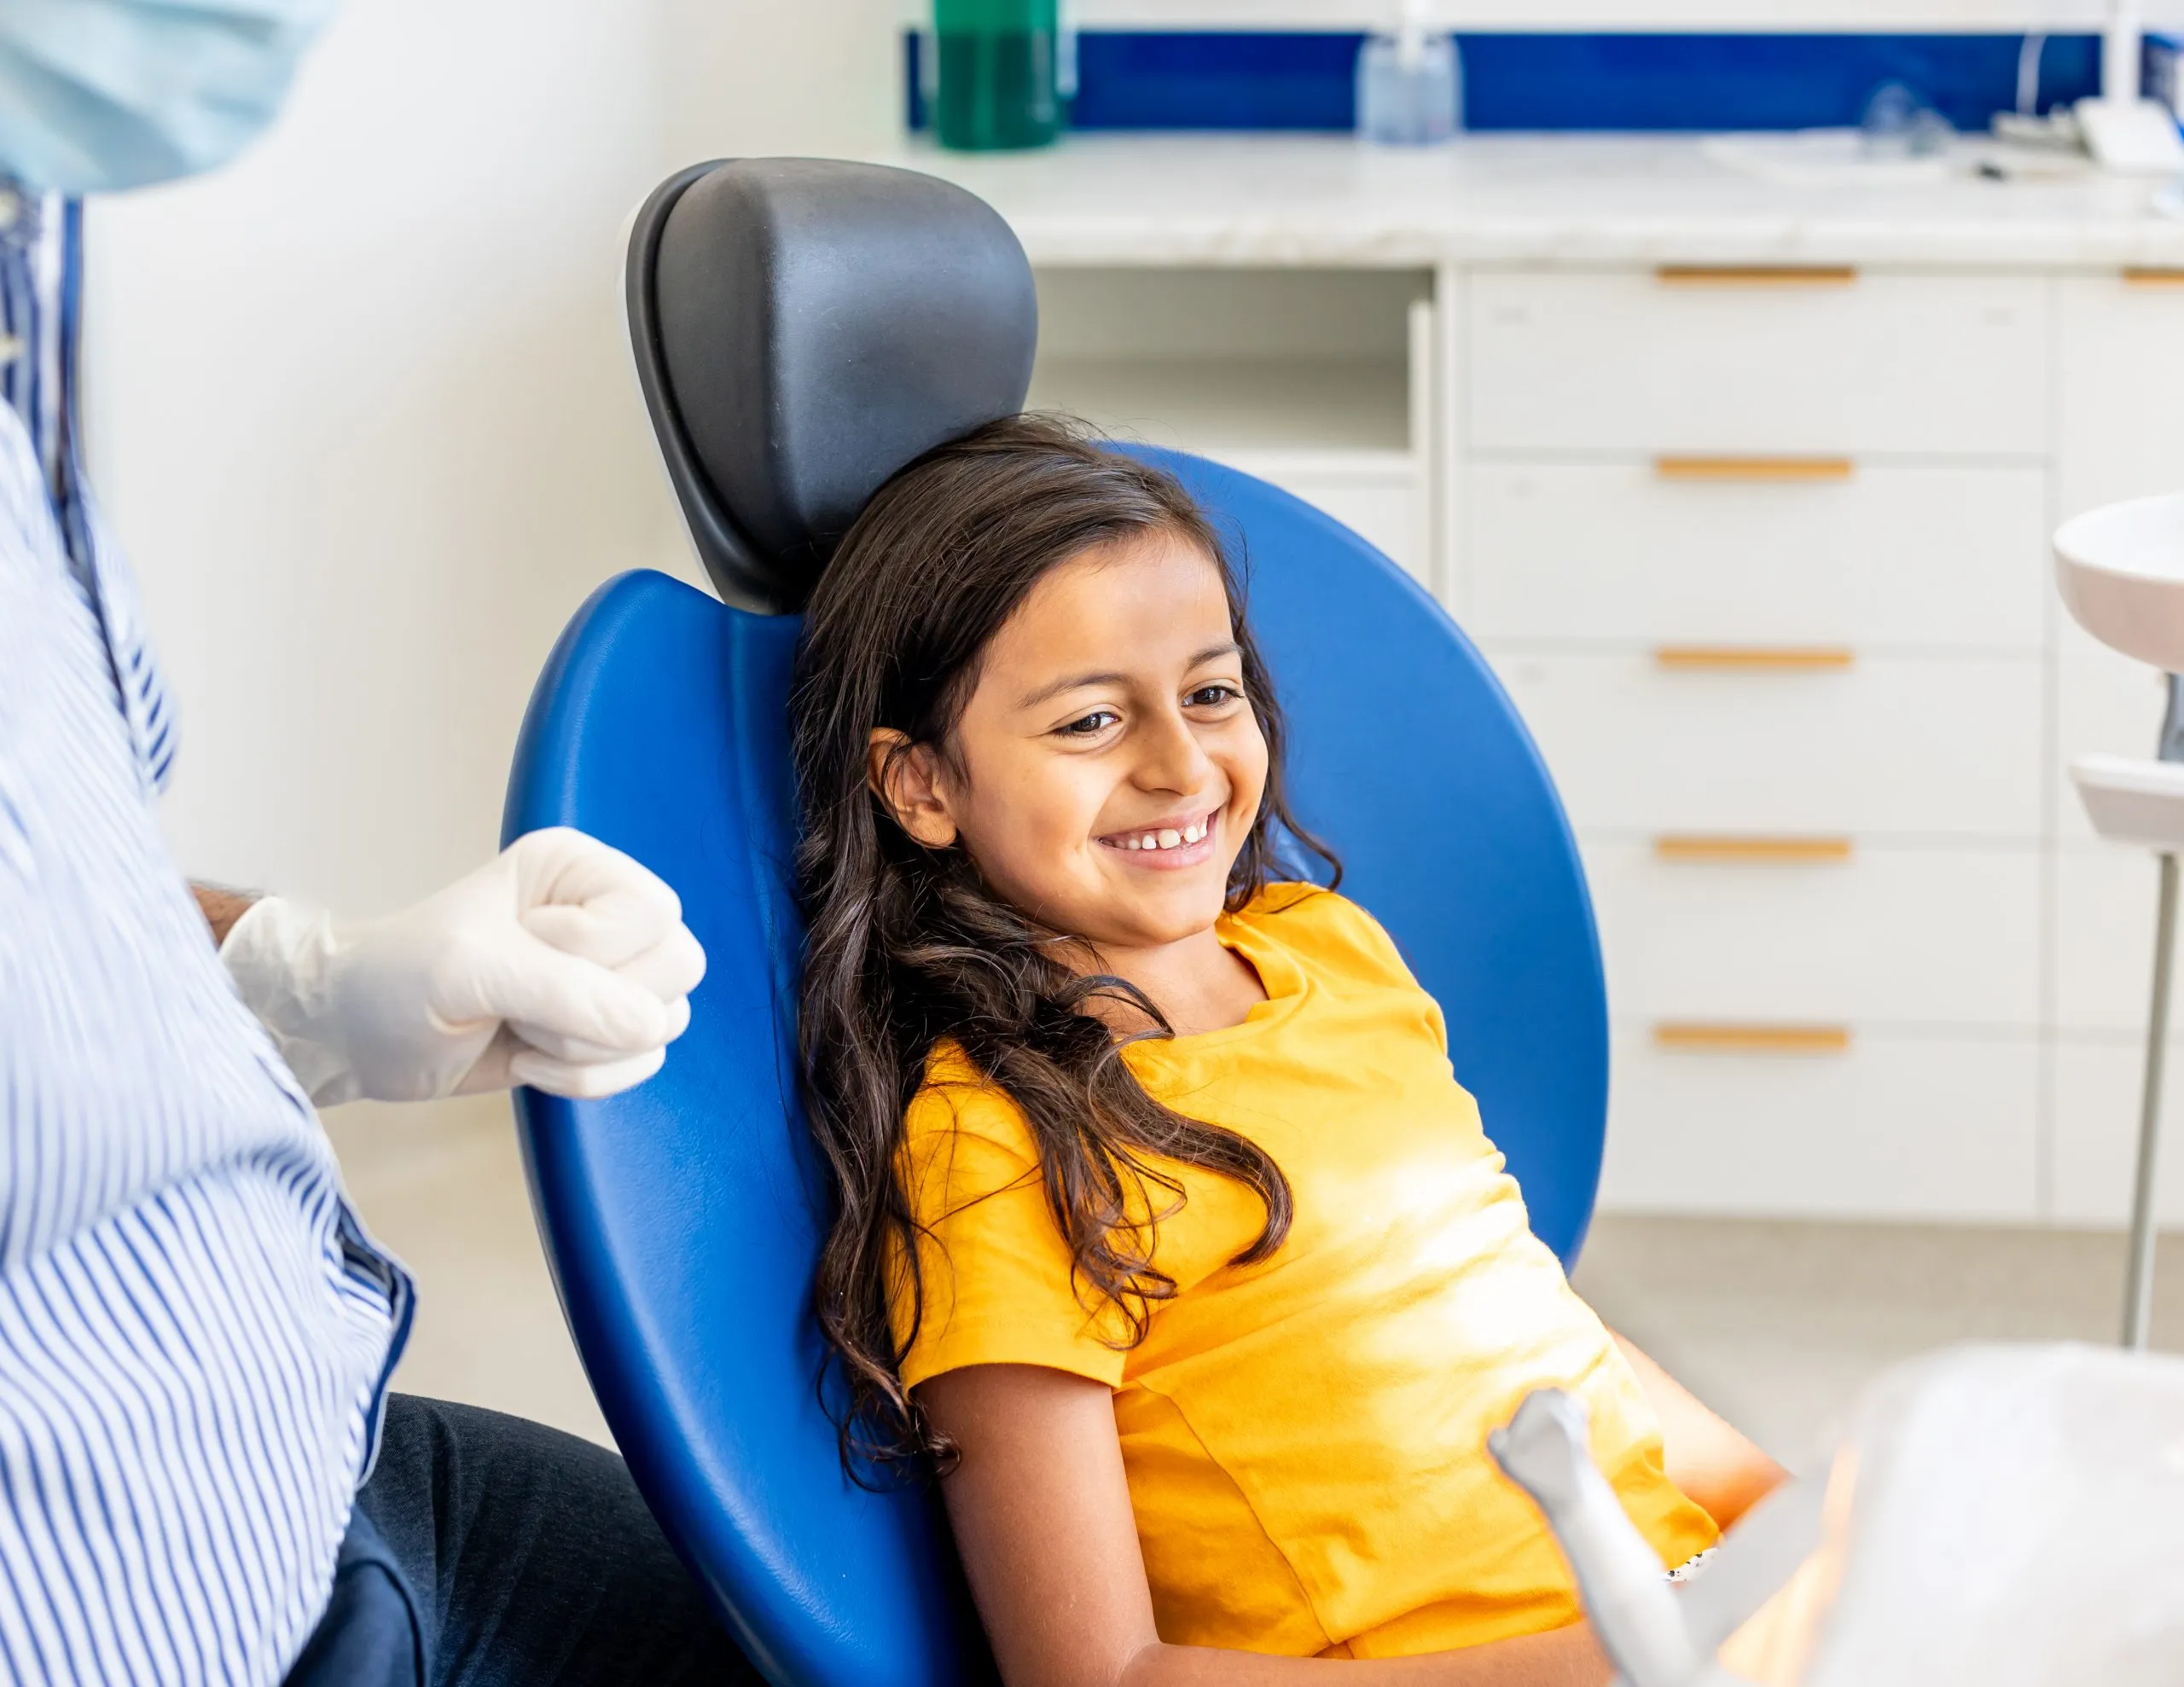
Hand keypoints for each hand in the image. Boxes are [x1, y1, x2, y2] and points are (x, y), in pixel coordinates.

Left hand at [220, 828, 705, 1105]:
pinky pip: (643, 1062)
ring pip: (665, 1021)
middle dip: (595, 1009)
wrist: (356, 1035)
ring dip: (587, 1050)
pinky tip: (527, 1059)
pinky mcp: (600, 1029)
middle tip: (520, 1003)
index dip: (595, 951)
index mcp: (579, 869)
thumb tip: (651, 1028)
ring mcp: (609, 975)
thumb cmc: (397, 980)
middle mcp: (605, 914)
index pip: (654, 915)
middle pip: (678, 967)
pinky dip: (587, 1077)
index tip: (522, 951)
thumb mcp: (470, 971)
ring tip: (519, 1031)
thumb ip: (565, 993)